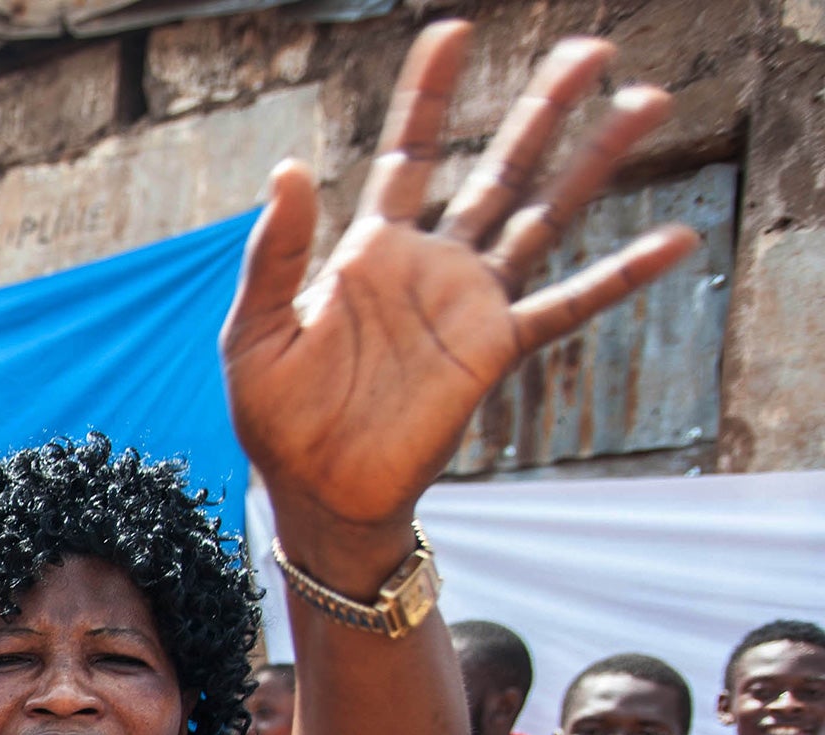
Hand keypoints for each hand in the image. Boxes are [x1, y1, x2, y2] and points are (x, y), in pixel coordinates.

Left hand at [223, 23, 697, 535]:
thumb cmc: (276, 418)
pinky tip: (675, 240)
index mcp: (369, 252)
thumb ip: (274, 253)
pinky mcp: (494, 352)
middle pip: (500, 168)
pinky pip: (567, 305)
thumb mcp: (255, 330)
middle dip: (543, 109)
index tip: (455, 31)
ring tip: (645, 101)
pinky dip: (620, 275)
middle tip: (593, 47)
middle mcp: (431, 266)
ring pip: (543, 216)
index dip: (431, 96)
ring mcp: (469, 306)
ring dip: (593, 162)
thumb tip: (290, 167)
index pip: (410, 155)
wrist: (316, 494)